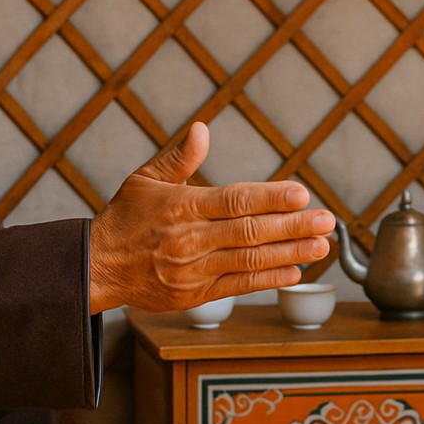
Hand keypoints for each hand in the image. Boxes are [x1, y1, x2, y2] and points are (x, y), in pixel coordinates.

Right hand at [88, 122, 333, 312]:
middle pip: (250, 232)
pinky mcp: (196, 294)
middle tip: (326, 220)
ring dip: (290, 253)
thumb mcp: (145, 180)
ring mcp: (194, 270)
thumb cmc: (124, 219)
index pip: (235, 201)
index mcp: (182, 207)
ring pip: (250, 261)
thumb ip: (179, 158)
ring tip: (320, 245)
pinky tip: (295, 270)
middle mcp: (190, 240)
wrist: (97, 268)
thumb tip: (203, 129)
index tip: (302, 194)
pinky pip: (239, 286)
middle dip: (292, 226)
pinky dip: (269, 280)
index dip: (271, 198)